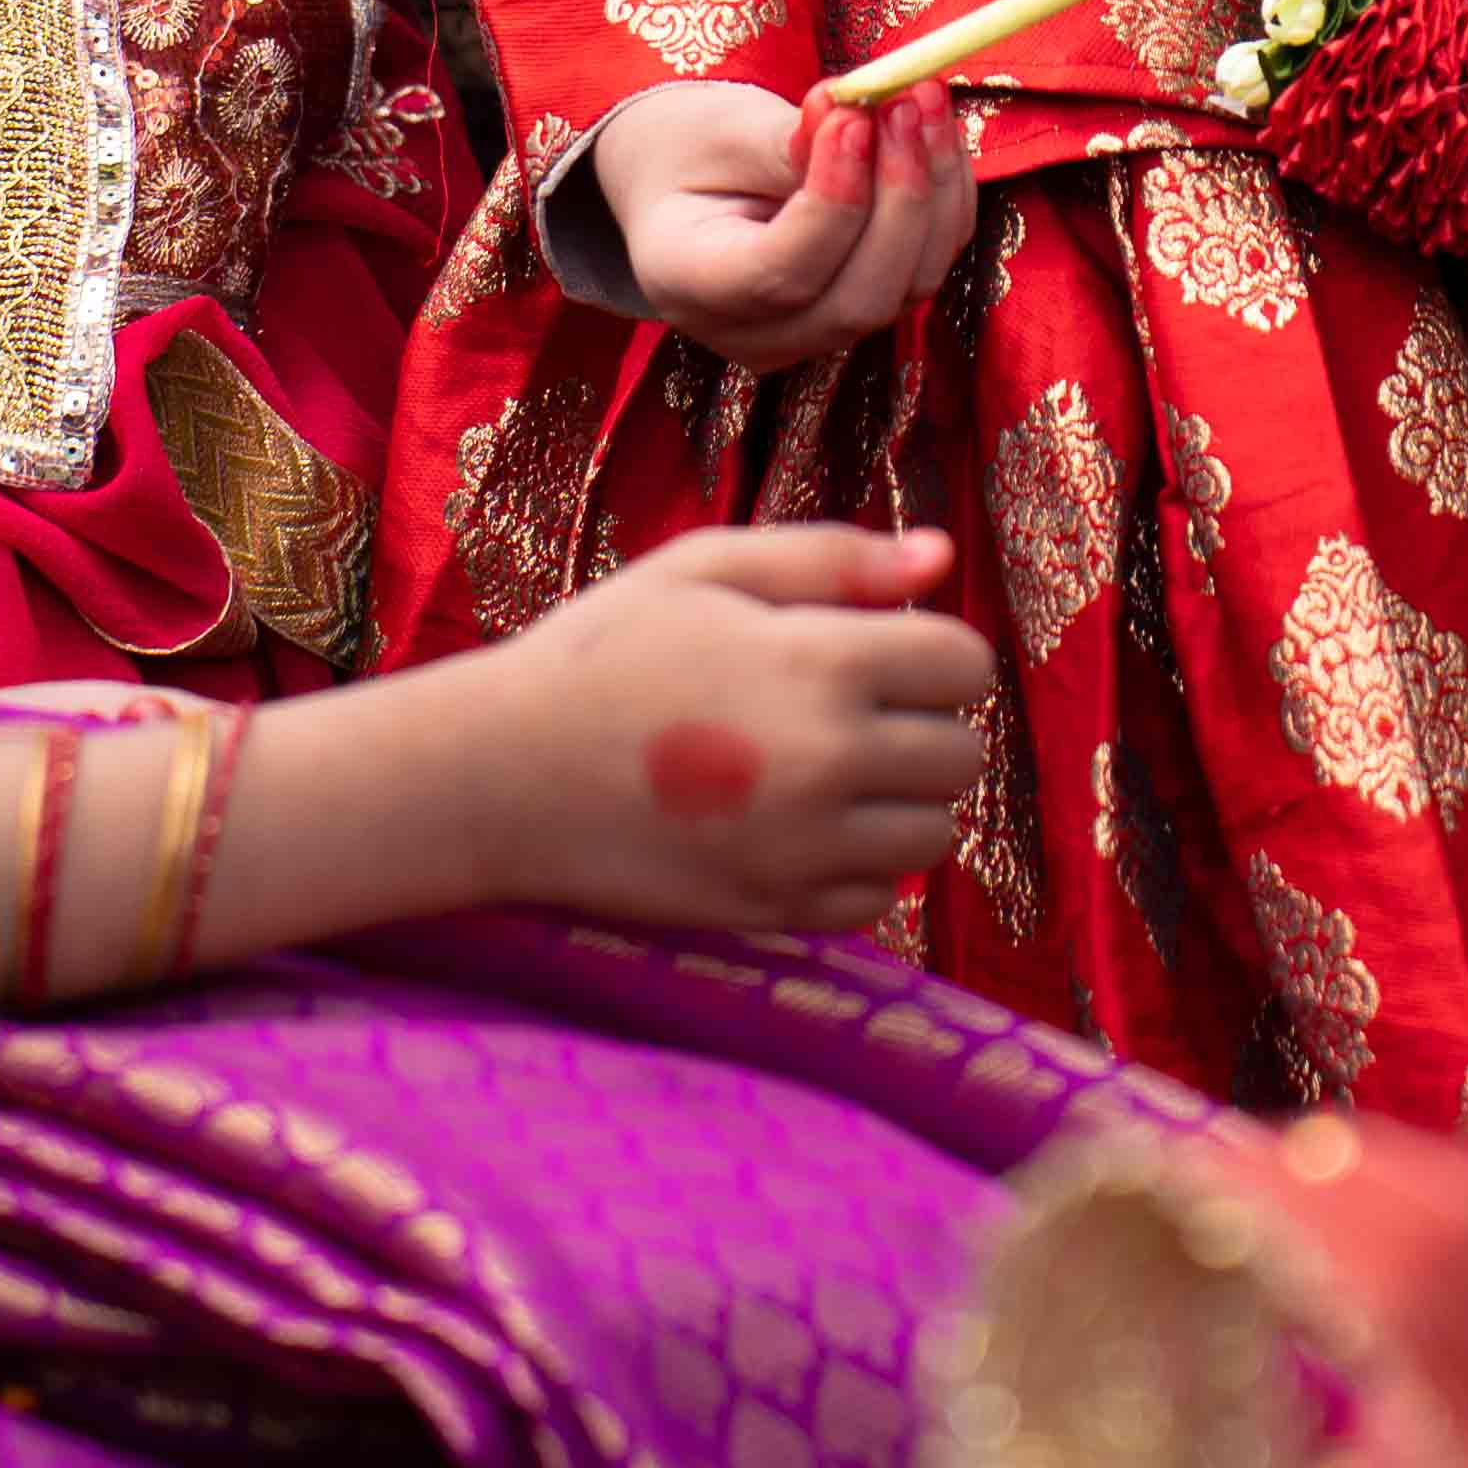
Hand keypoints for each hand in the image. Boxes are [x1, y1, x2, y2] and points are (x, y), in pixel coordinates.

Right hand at [455, 523, 993, 933]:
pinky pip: (875, 899)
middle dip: (922, 725)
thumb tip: (939, 556)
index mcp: (821, 663)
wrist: (502, 774)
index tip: (882, 651)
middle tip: (847, 709)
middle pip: (960, 755)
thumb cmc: (604, 652)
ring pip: (932, 835)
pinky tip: (797, 826)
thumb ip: (834, 559)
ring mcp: (802, 849)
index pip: (964, 666)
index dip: (931, 652)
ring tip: (826, 769)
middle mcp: (828, 763)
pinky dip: (856, 867)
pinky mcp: (773, 911)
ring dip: (900, 802)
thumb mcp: (710, 571)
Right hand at [596, 78, 976, 361]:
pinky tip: (934, 129)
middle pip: (857, 300)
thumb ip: (786, 138)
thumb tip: (858, 111)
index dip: (834, 203)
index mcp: (687, 285)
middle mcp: (755, 333)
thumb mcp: (718, 132)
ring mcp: (815, 334)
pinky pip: (926, 265)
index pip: (779, 275)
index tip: (854, 119)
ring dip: (934, 188)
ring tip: (923, 99)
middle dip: (899, 197)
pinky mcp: (864, 309)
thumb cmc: (691, 151)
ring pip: (907, 287)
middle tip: (901, 105)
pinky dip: (946, 197)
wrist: (687, 183)